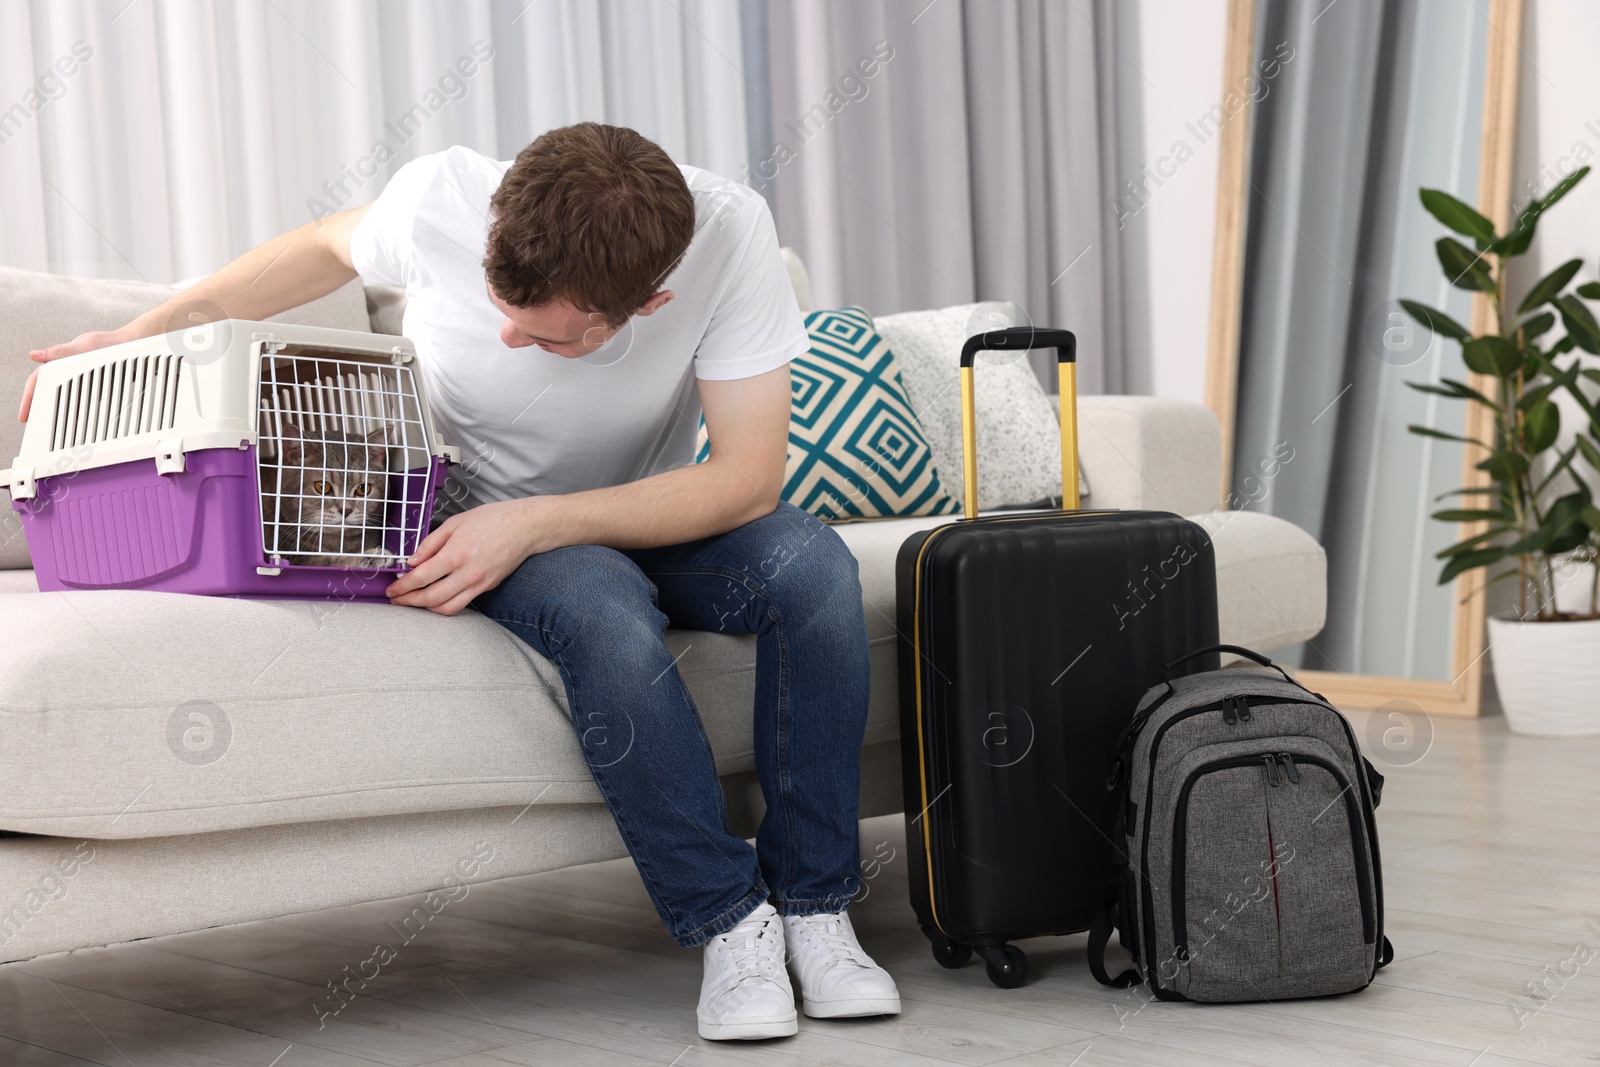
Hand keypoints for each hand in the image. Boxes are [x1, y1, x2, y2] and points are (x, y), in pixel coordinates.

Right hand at [18, 328, 131, 421]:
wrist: (133, 346)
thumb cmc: (108, 342)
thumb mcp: (83, 345)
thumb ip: (59, 352)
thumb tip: (34, 355)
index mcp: (60, 361)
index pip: (38, 382)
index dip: (29, 399)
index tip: (25, 415)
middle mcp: (69, 371)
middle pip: (51, 395)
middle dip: (43, 412)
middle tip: (38, 430)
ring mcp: (82, 380)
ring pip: (68, 402)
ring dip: (62, 416)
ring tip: (57, 433)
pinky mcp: (96, 387)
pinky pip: (85, 404)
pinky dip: (81, 415)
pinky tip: (79, 426)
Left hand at [385, 497, 561, 614]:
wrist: (525, 527)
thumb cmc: (493, 520)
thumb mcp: (456, 523)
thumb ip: (430, 543)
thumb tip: (412, 561)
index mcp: (455, 553)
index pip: (421, 577)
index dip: (402, 586)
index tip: (391, 589)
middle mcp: (467, 573)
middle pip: (430, 598)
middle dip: (409, 601)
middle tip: (396, 600)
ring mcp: (479, 583)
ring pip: (446, 607)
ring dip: (426, 608)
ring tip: (414, 602)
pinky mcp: (487, 587)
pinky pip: (462, 604)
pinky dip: (445, 605)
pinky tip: (435, 599)